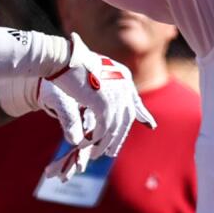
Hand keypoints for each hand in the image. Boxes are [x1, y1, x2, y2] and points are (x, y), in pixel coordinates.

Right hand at [39, 35, 155, 179]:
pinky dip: (94, 139)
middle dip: (119, 137)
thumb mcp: (94, 72)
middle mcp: (124, 86)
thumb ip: (105, 86)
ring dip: (104, 143)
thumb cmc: (72, 63)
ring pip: (114, 127)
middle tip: (111, 151)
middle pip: (126, 118)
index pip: (134, 100)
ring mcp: (116, 96)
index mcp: (123, 76)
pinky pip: (103, 128)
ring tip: (96, 154)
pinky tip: (86, 146)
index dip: (142, 114)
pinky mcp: (104, 104)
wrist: (62, 58)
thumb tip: (107, 99)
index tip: (150, 124)